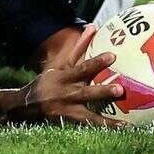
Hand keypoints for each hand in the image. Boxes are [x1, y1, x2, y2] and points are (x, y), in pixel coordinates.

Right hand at [5, 25, 126, 127]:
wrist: (28, 103)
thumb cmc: (51, 79)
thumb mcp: (61, 64)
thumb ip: (79, 47)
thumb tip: (94, 26)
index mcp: (65, 76)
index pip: (82, 67)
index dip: (97, 62)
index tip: (113, 56)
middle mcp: (67, 92)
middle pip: (86, 91)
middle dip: (103, 91)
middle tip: (121, 89)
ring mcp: (70, 107)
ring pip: (89, 112)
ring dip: (106, 116)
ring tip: (125, 119)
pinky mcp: (72, 119)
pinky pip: (91, 123)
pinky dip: (107, 126)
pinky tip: (124, 127)